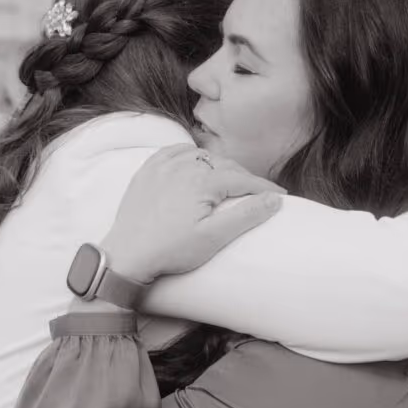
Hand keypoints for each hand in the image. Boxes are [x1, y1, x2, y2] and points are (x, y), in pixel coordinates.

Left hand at [99, 145, 284, 282]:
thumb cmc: (170, 251)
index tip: (280, 196)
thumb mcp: (213, 238)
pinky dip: (189, 154)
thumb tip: (273, 200)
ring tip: (229, 180)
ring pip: (200, 156)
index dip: (264, 188)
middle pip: (224, 165)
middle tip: (257, 193)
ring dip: (218, 165)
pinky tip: (194, 161)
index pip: (243, 179)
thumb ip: (246, 216)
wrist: (127, 256)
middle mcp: (182, 166)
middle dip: (243, 178)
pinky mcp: (147, 171)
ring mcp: (162, 166)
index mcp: (201, 181)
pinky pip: (173, 152)